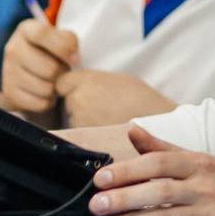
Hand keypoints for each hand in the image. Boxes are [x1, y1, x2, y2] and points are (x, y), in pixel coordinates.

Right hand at [0, 15, 78, 124]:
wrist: (29, 70)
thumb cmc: (50, 50)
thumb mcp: (61, 38)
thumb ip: (69, 42)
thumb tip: (75, 60)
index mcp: (26, 30)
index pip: (42, 34)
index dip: (63, 48)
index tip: (76, 60)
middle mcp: (13, 49)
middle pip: (48, 68)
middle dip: (62, 73)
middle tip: (63, 72)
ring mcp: (8, 72)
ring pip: (45, 89)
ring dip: (56, 89)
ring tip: (55, 82)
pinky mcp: (9, 93)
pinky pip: (40, 104)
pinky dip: (49, 102)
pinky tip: (46, 93)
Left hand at [55, 68, 176, 129]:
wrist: (153, 120)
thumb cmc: (139, 97)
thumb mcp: (115, 78)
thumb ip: (92, 80)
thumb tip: (79, 83)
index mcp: (85, 80)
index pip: (61, 83)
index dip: (69, 87)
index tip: (77, 91)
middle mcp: (78, 99)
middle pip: (67, 101)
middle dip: (78, 103)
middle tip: (98, 107)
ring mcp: (80, 120)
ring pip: (73, 118)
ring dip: (83, 119)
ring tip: (105, 118)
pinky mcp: (85, 137)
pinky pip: (81, 132)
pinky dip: (89, 131)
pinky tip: (105, 128)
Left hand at [86, 125, 214, 215]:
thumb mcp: (204, 163)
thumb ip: (165, 150)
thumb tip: (132, 130)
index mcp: (201, 164)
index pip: (159, 163)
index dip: (128, 170)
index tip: (100, 180)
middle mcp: (206, 188)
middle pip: (158, 191)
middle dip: (122, 199)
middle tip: (95, 207)